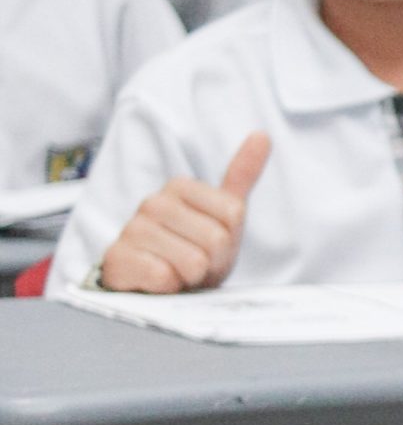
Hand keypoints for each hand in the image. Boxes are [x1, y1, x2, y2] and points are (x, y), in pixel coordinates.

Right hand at [96, 134, 267, 292]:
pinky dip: (168, 287)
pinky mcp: (117, 259)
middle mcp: (153, 202)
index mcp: (180, 187)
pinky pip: (164, 276)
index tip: (214, 243)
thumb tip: (262, 135)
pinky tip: (158, 283)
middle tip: (197, 264)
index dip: (231, 237)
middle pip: (216, 238)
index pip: (234, 212)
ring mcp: (131, 230)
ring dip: (191, 277)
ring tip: (178, 273)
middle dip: (213, 261)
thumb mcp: (224, 215)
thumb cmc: (195, 250)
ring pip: (193, 261)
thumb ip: (241, 175)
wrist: (159, 289)